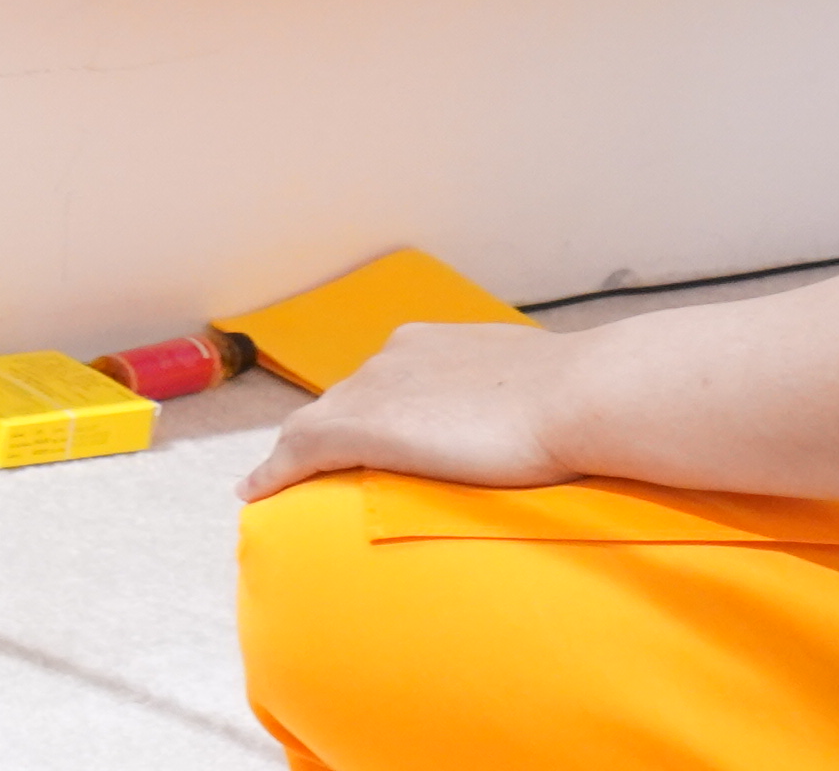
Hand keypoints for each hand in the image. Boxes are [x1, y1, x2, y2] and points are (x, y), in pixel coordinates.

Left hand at [246, 321, 586, 500]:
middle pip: (344, 400)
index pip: (384, 382)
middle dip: (328, 431)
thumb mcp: (539, 391)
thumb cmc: (582, 399)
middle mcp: (393, 357)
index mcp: (433, 345)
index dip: (369, 410)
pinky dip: (274, 472)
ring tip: (279, 482)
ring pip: (316, 424)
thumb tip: (543, 423)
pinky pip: (300, 452)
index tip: (366, 434)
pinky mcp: (362, 427)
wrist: (581, 397)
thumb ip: (518, 402)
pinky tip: (256, 493)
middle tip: (317, 468)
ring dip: (296, 453)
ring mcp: (374, 390)